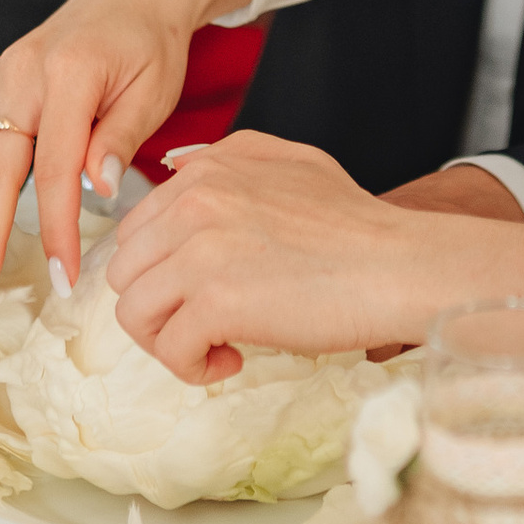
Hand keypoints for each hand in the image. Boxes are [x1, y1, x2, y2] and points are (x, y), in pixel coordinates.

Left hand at [107, 131, 523, 383]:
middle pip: (125, 273)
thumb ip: (229, 156)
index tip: (197, 293)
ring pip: (135, 314)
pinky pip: (170, 350)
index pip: (137, 231)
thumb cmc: (356, 224)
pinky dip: (194, 367)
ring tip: (216, 345)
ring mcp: (201, 253)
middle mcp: (194, 204)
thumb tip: (175, 165)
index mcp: (206, 172)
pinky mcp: (215, 303)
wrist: (398, 266)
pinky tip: (232, 360)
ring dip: (169, 341)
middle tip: (203, 325)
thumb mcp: (292, 161)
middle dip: (159, 307)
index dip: (161, 273)